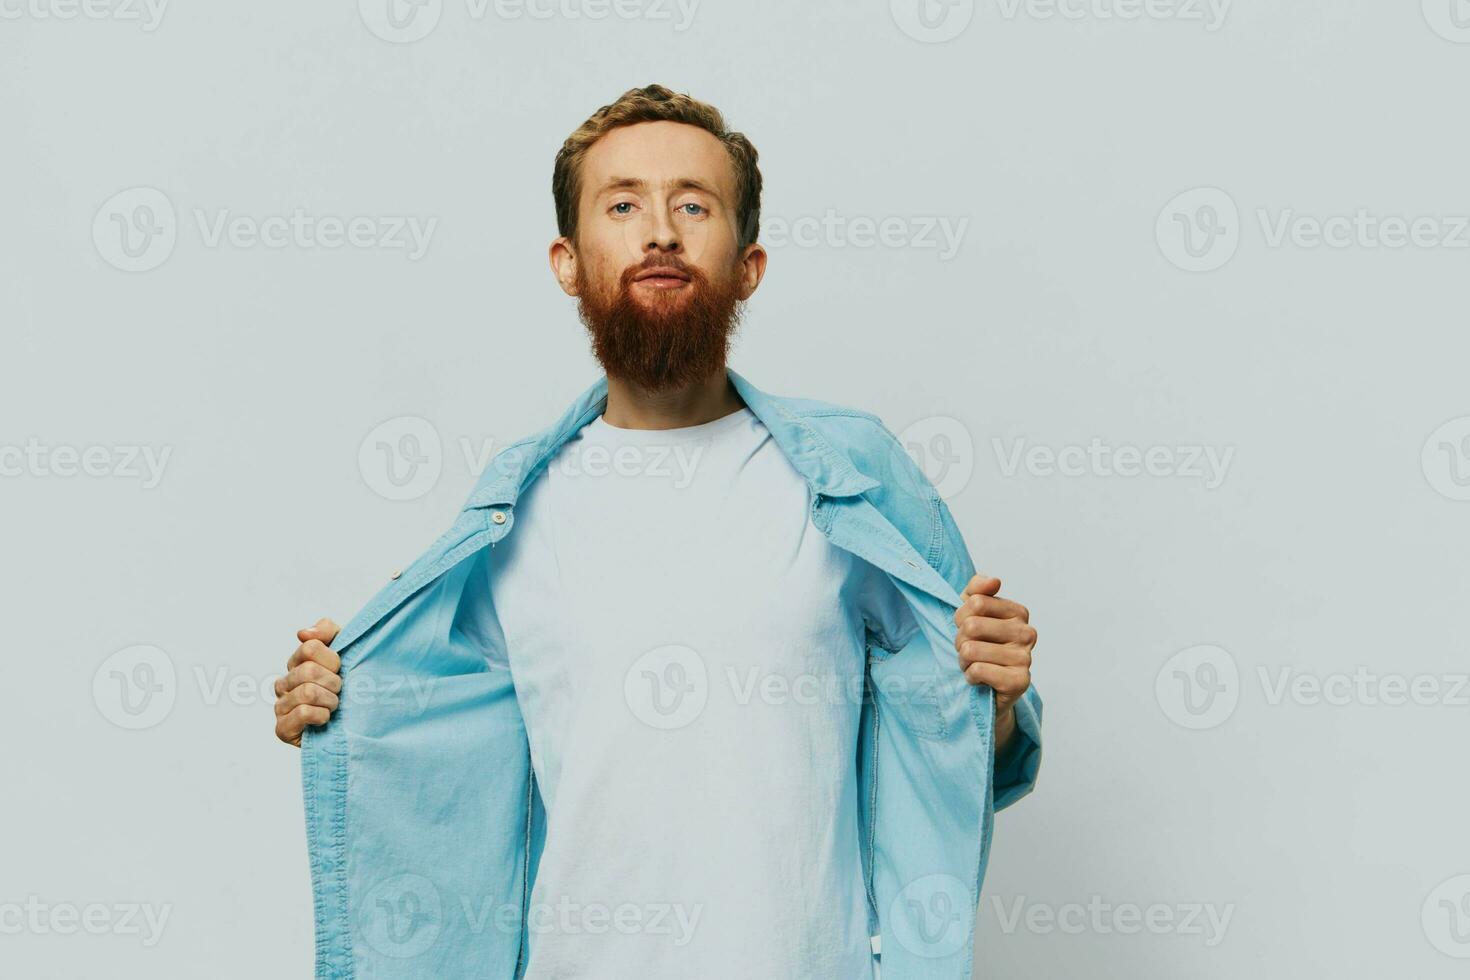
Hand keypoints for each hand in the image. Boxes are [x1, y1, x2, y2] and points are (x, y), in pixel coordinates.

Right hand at [273, 618, 342, 746]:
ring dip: (330, 701)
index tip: (340, 670)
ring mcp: (281, 706)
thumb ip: (327, 632)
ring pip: (307, 692)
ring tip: (333, 706)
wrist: (356, 726)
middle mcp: (284, 683)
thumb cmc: (351, 687)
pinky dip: (321, 716)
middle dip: (334, 683)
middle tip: (339, 692)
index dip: (333, 660)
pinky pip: (302, 713)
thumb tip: (302, 633)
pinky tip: (325, 719)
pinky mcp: (282, 728)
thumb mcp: (346, 652)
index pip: (310, 647)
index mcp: (296, 663)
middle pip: (309, 671)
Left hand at [953, 575, 1034, 715]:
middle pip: (971, 626)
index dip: (961, 618)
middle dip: (960, 641)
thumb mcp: (972, 612)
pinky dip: (970, 676)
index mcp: (1018, 612)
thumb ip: (978, 590)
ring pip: (971, 650)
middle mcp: (1027, 633)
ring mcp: (1026, 658)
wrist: (988, 689)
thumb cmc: (979, 646)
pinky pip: (978, 670)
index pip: (975, 602)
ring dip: (964, 661)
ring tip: (974, 665)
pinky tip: (980, 680)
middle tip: (969, 651)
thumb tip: (993, 580)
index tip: (968, 629)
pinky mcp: (1019, 681)